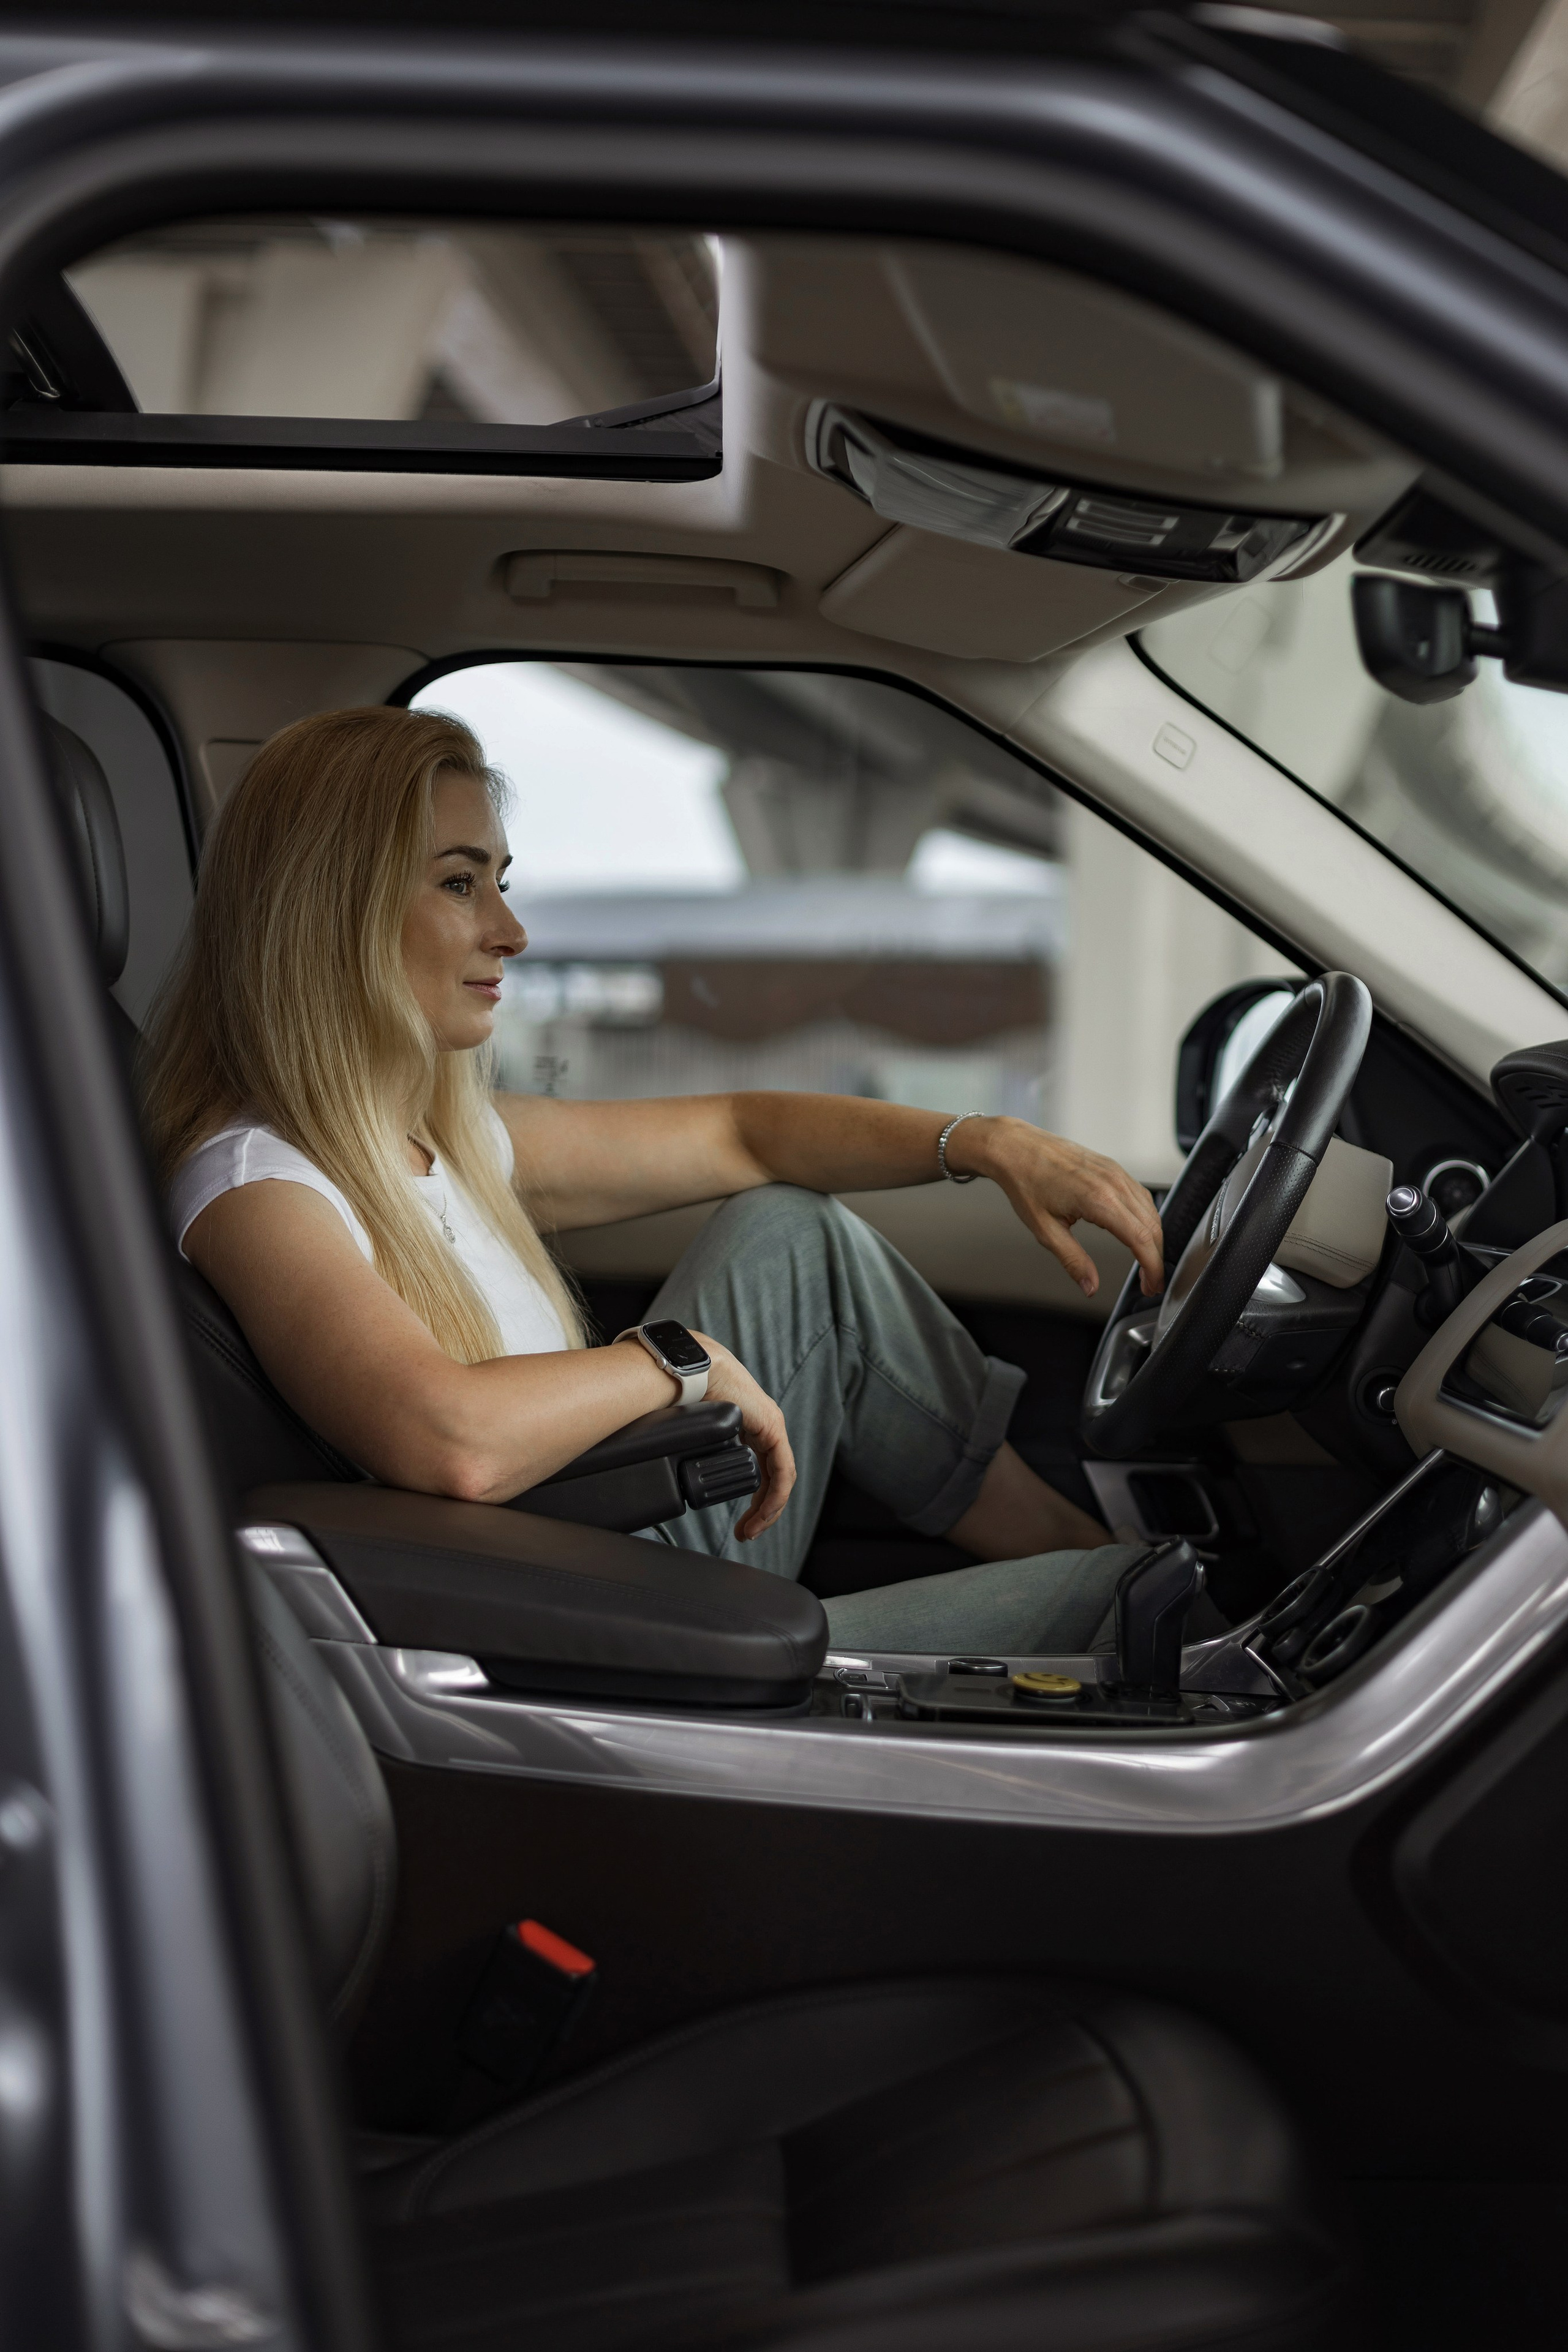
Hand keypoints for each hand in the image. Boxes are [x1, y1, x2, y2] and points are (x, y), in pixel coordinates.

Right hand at [692, 1332, 795, 1541]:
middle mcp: (763, 1426)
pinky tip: (764, 1513)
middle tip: (746, 1533)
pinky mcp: (772, 1428)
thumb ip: (691, 1447)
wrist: (691, 1369)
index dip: (754, 1499)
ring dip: (769, 1508)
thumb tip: (667, 1464)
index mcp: (746, 1425)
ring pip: (780, 1478)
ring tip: (751, 1530)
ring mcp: (770, 1426)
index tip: (739, 1523)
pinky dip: (775, 1495)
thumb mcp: (691, 1429)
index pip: (760, 1469)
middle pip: (771, 1478)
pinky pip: (782, 1470)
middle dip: (761, 1510)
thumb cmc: (683, 1390)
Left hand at [947, 1118, 1164, 1297]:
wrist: (1016, 1147)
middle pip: (1152, 1227)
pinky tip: (1137, 1232)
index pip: (1141, 1239)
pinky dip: (1146, 1218)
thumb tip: (1090, 1286)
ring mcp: (1115, 1172)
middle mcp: (1114, 1183)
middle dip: (1156, 1258)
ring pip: (1150, 1210)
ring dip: (1153, 1239)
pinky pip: (1140, 1195)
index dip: (1152, 1267)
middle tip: (1150, 1283)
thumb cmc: (1026, 1183)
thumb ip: (1073, 1261)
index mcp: (1099, 1199)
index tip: (1152, 1286)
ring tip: (1145, 1262)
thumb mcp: (1045, 1231)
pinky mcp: (1113, 1167)